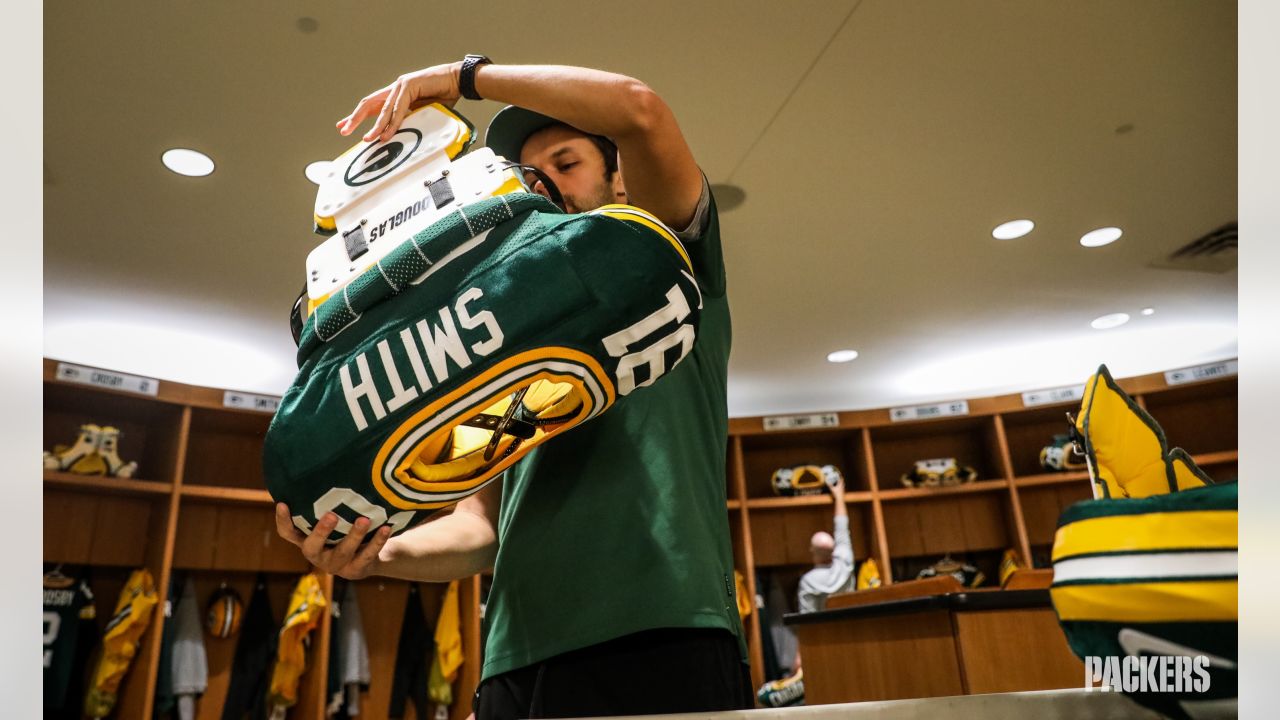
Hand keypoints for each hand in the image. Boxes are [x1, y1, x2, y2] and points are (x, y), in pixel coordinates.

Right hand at [274, 503, 391, 579]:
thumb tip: (329, 467)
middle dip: (321, 532)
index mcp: (308, 540)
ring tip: (364, 520)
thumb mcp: (337, 517)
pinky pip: (367, 556)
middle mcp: (318, 556)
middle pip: (312, 547)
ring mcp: (337, 566)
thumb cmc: (347, 528)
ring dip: (354, 535)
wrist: (373, 554)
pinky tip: (385, 528)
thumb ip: (328, 503)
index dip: (283, 521)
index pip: (288, 533)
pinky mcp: (356, 571)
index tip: (282, 503)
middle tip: (331, 515)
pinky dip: (377, 541)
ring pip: (343, 551)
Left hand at [336, 63, 463, 143]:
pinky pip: (398, 108)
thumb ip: (410, 121)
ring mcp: (400, 85)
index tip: (344, 126)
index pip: (372, 106)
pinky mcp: (409, 85)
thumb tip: (399, 137)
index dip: (357, 116)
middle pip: (369, 104)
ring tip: (368, 139)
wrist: (458, 81)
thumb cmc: (444, 96)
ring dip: (375, 126)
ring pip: (383, 109)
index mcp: (396, 95)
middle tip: (344, 129)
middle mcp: (395, 88)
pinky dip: (392, 123)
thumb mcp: (423, 114)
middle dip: (355, 118)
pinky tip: (387, 133)